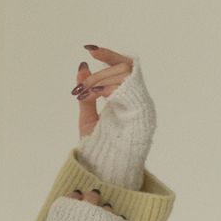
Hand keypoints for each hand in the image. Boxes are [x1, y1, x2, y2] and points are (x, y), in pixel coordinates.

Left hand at [64, 44, 137, 213]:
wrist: (105, 170)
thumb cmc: (99, 149)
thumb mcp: (88, 119)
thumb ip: (86, 96)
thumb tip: (81, 69)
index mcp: (125, 101)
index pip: (123, 67)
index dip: (108, 55)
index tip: (89, 49)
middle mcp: (135, 100)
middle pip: (123, 68)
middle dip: (100, 73)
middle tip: (84, 87)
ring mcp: (139, 104)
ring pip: (124, 73)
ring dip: (102, 78)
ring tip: (89, 93)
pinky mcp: (139, 109)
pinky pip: (128, 84)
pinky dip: (110, 84)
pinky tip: (97, 93)